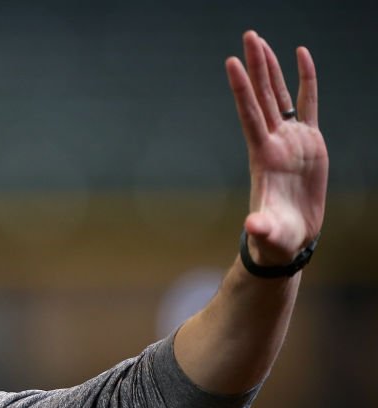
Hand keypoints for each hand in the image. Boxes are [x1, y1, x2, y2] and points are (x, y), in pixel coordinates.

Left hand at [226, 30, 327, 265]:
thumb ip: (261, 229)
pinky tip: (301, 56)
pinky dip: (305, 80)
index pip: (249, 115)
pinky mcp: (309, 142)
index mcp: (262, 157)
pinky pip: (308, 103)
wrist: (290, 238)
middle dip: (255, 66)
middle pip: (261, 96)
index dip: (241, 90)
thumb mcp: (269, 234)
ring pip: (278, 96)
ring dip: (270, 69)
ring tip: (261, 41)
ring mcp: (290, 139)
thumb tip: (252, 229)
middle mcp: (273, 142)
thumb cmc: (275, 238)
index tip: (231, 63)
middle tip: (248, 36)